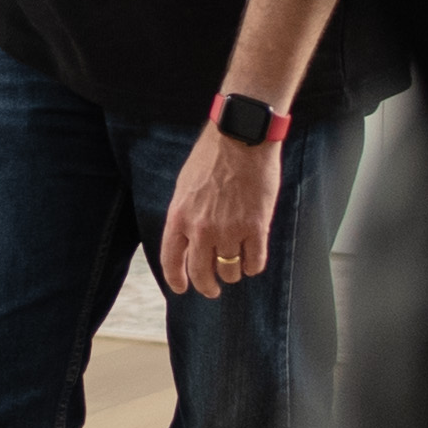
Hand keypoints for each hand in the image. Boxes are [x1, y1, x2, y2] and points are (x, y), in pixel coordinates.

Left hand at [160, 123, 281, 299]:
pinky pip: (255, 262)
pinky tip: (253, 262)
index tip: (182, 288)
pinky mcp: (256, 228)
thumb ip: (185, 216)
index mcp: (179, 217)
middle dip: (207, 286)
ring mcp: (229, 231)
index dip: (177, 280)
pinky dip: (253, 266)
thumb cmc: (212, 156)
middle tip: (212, 290)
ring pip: (230, 271)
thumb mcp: (185, 187)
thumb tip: (189, 240)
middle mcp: (201, 229)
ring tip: (236, 268)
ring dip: (232, 274)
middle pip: (202, 273)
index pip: (172, 261)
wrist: (240, 138)